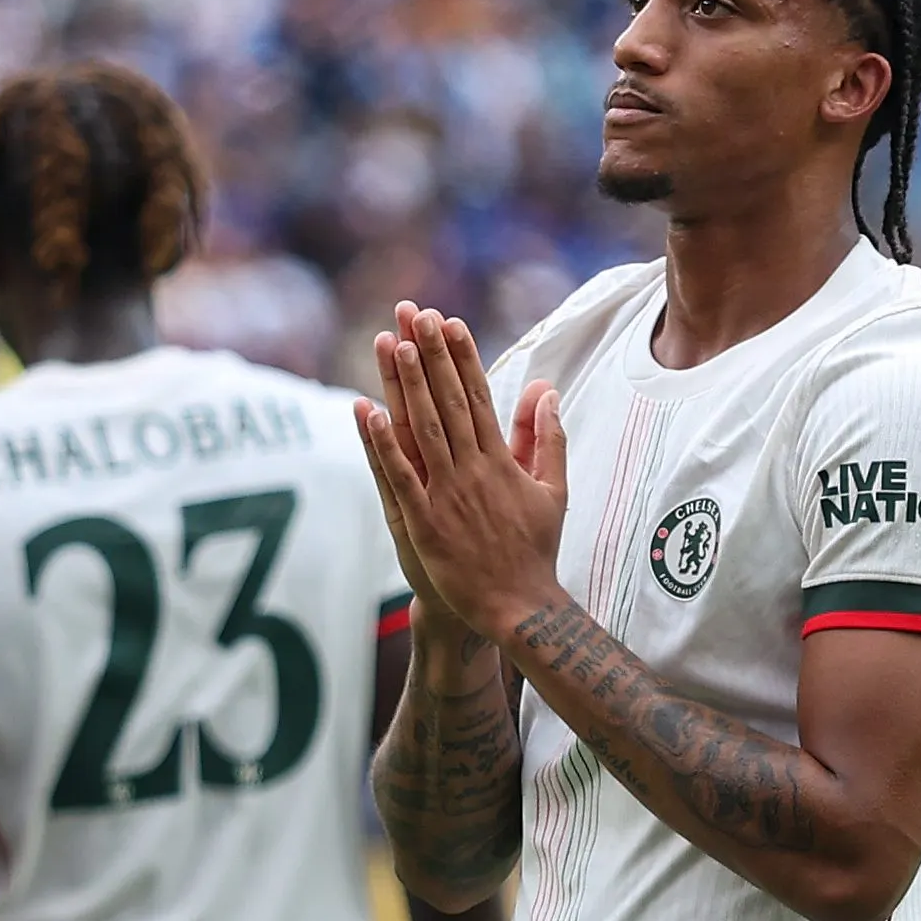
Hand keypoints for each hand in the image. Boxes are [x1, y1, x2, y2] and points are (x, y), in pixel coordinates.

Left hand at [354, 304, 568, 641]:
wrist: (521, 606)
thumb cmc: (535, 550)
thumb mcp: (553, 489)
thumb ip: (548, 438)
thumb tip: (546, 391)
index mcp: (502, 461)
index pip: (478, 396)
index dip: (462, 356)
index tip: (448, 321)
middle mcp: (474, 470)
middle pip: (448, 402)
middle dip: (431, 355)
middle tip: (414, 313)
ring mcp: (447, 496)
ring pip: (423, 429)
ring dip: (406, 385)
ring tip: (393, 343)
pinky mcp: (425, 523)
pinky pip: (399, 477)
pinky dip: (382, 444)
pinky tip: (367, 411)